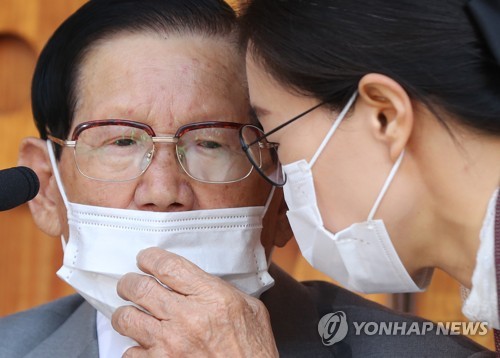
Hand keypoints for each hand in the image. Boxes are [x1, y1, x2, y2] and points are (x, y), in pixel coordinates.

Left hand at [111, 247, 277, 356]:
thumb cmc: (254, 351)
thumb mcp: (250, 309)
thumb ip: (222, 290)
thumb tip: (200, 281)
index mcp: (211, 297)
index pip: (167, 266)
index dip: (150, 258)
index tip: (145, 259)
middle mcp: (187, 317)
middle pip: (139, 287)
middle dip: (130, 282)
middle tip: (131, 284)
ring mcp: (170, 344)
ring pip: (126, 318)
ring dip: (126, 312)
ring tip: (131, 312)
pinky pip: (130, 352)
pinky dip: (134, 348)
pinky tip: (143, 345)